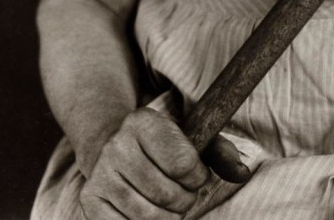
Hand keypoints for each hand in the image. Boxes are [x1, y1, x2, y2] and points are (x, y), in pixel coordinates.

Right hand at [80, 107, 249, 218]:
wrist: (113, 147)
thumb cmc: (162, 145)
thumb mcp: (189, 137)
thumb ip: (219, 152)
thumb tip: (242, 172)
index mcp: (143, 122)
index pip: (182, 161)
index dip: (197, 176)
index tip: (196, 175)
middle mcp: (117, 145)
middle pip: (166, 193)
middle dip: (184, 200)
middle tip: (184, 195)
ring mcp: (101, 174)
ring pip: (147, 216)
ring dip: (168, 217)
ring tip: (170, 206)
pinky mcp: (90, 201)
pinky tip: (150, 213)